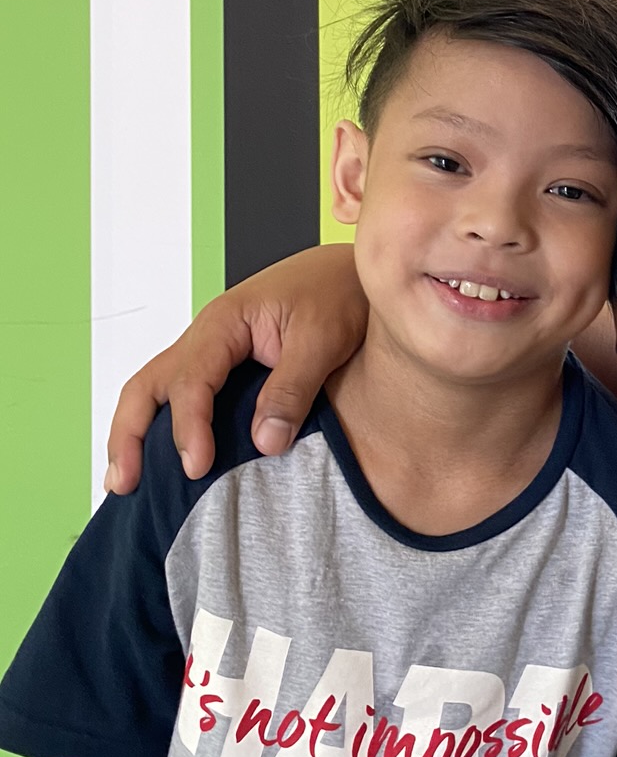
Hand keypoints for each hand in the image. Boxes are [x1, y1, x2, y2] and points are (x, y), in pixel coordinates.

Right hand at [105, 246, 368, 492]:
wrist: (352, 272)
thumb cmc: (338, 292)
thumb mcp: (323, 337)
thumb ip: (293, 388)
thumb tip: (264, 443)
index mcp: (226, 322)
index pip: (190, 381)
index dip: (189, 427)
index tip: (196, 468)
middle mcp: (206, 336)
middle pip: (147, 384)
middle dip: (128, 435)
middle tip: (125, 484)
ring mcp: (211, 351)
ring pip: (155, 390)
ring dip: (135, 434)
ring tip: (129, 483)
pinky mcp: (224, 367)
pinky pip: (181, 396)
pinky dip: (164, 427)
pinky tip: (167, 462)